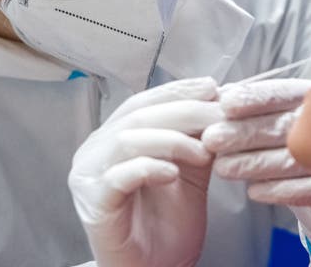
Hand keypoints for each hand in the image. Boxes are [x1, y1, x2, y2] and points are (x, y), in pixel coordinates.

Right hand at [68, 77, 223, 266]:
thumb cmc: (169, 223)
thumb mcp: (191, 170)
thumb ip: (198, 137)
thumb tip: (220, 100)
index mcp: (114, 138)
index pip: (143, 102)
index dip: (177, 91)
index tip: (211, 86)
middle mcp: (96, 151)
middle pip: (138, 116)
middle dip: (183, 111)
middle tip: (217, 114)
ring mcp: (90, 177)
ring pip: (128, 140)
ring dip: (172, 140)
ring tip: (204, 151)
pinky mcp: (95, 204)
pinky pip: (119, 176)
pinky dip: (149, 168)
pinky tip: (172, 174)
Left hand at [202, 79, 310, 258]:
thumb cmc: (296, 150)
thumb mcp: (276, 123)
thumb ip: (251, 109)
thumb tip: (220, 94)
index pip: (284, 93)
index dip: (255, 98)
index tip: (225, 104)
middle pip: (285, 125)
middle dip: (245, 132)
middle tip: (212, 139)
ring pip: (294, 159)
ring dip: (255, 163)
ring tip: (222, 168)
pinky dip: (279, 190)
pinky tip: (254, 192)